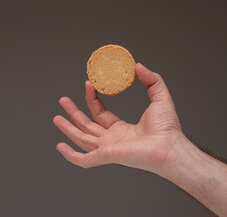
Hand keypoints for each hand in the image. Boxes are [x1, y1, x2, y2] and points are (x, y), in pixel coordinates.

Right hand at [53, 63, 184, 175]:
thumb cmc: (168, 129)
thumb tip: (138, 66)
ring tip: (56, 117)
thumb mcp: (159, 96)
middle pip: (87, 126)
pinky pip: (84, 159)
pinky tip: (60, 147)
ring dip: (68, 128)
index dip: (92, 99)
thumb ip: (151, 80)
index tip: (89, 84)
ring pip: (82, 139)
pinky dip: (70, 155)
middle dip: (73, 113)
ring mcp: (108, 149)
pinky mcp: (106, 156)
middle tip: (63, 100)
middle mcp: (113, 140)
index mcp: (122, 129)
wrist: (170, 146)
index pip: (101, 114)